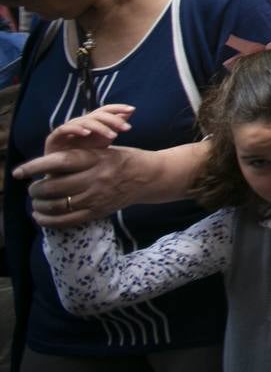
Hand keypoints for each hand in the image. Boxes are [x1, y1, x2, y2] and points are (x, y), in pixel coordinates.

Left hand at [16, 144, 145, 226]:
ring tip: (36, 202)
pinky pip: (67, 220)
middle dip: (36, 189)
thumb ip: (79, 157)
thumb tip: (46, 166)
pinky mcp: (98, 212)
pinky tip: (41, 217)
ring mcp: (97, 197)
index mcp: (97, 159)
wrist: (150, 177)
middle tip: (32, 188)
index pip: (60, 162)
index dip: (37, 166)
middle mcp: (96, 178)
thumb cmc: (123, 159)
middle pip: (55, 186)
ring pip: (58, 205)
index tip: (20, 171)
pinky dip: (49, 221)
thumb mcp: (103, 151)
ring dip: (40, 205)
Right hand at [44, 105, 133, 154]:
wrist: (63, 175)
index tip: (132, 110)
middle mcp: (80, 123)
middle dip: (113, 120)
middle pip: (97, 115)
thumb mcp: (103, 142)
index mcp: (91, 122)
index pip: (104, 110)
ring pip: (84, 121)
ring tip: (113, 135)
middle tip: (127, 128)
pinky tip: (87, 133)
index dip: (117, 108)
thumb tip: (130, 112)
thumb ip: (114, 127)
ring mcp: (67, 129)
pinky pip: (65, 129)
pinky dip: (76, 129)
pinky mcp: (54, 138)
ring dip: (99, 127)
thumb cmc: (85, 157)